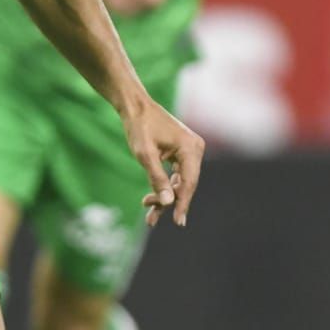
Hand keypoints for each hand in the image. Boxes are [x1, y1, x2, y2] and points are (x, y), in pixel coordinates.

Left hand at [123, 99, 204, 227]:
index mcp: (190, 148)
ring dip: (164, 195)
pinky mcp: (182, 152)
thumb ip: (157, 179)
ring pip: (180, 181)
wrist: (135, 106)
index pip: (189, 182)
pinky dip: (165, 185)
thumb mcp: (145, 155)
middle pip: (186, 184)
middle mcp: (195, 148)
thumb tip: (168, 203)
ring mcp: (190, 150)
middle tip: (151, 218)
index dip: (183, 203)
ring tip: (146, 209)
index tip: (178, 222)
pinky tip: (151, 198)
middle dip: (169, 201)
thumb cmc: (139, 127)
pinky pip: (176, 174)